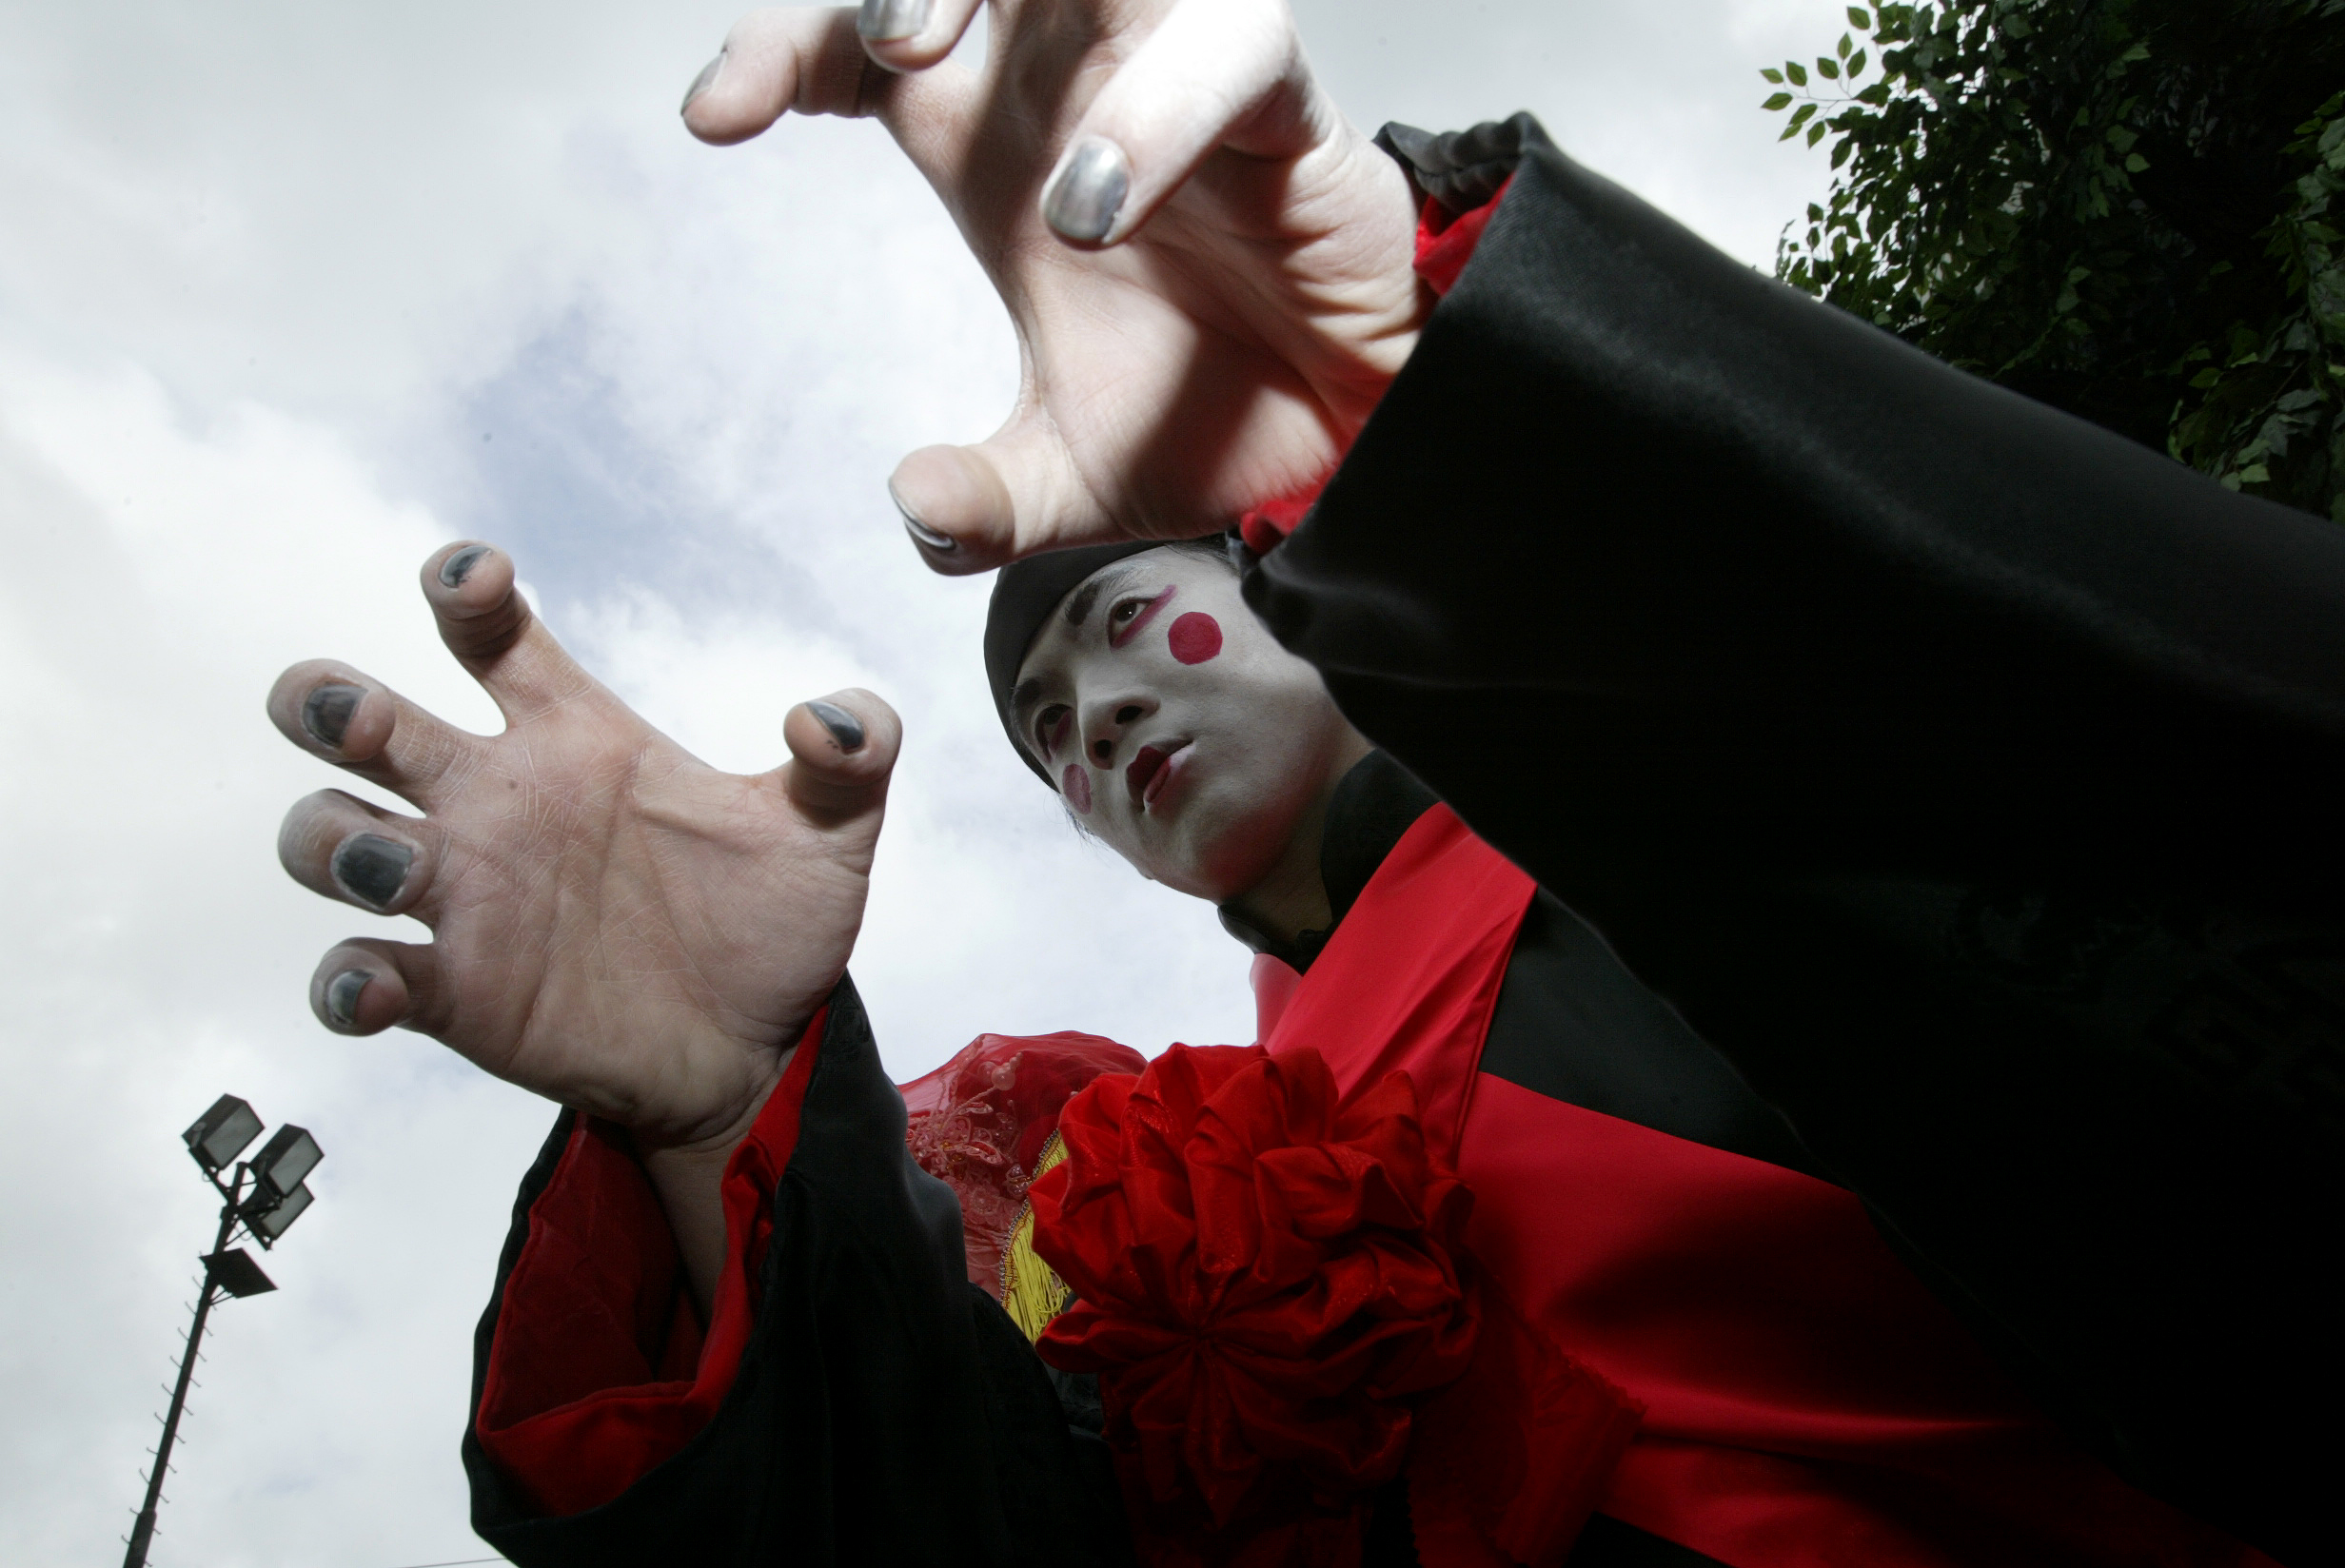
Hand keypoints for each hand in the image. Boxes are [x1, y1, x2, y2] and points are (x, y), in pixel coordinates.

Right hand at [270, 542, 897, 1167]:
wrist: (759, 1054)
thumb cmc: (770, 926)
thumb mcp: (832, 832)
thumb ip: (853, 754)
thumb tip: (832, 715)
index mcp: (574, 738)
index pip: (488, 634)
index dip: (459, 587)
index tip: (471, 577)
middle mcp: (497, 802)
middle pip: (360, 720)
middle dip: (329, 700)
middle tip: (359, 720)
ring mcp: (463, 897)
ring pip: (328, 835)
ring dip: (329, 839)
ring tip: (394, 866)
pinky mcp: (452, 992)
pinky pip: (357, 974)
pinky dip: (346, 978)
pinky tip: (376, 985)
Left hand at [681, 0, 1425, 572]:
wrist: (1351, 447)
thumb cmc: (1207, 420)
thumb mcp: (1068, 480)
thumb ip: (984, 504)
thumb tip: (917, 513)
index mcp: (991, 142)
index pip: (861, 37)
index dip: (781, 44)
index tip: (717, 120)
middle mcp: (1070, 84)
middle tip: (859, 53)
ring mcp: (1171, 75)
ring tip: (910, 63)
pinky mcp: (1279, 101)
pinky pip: (1225, 43)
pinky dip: (1147, 108)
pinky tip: (1087, 208)